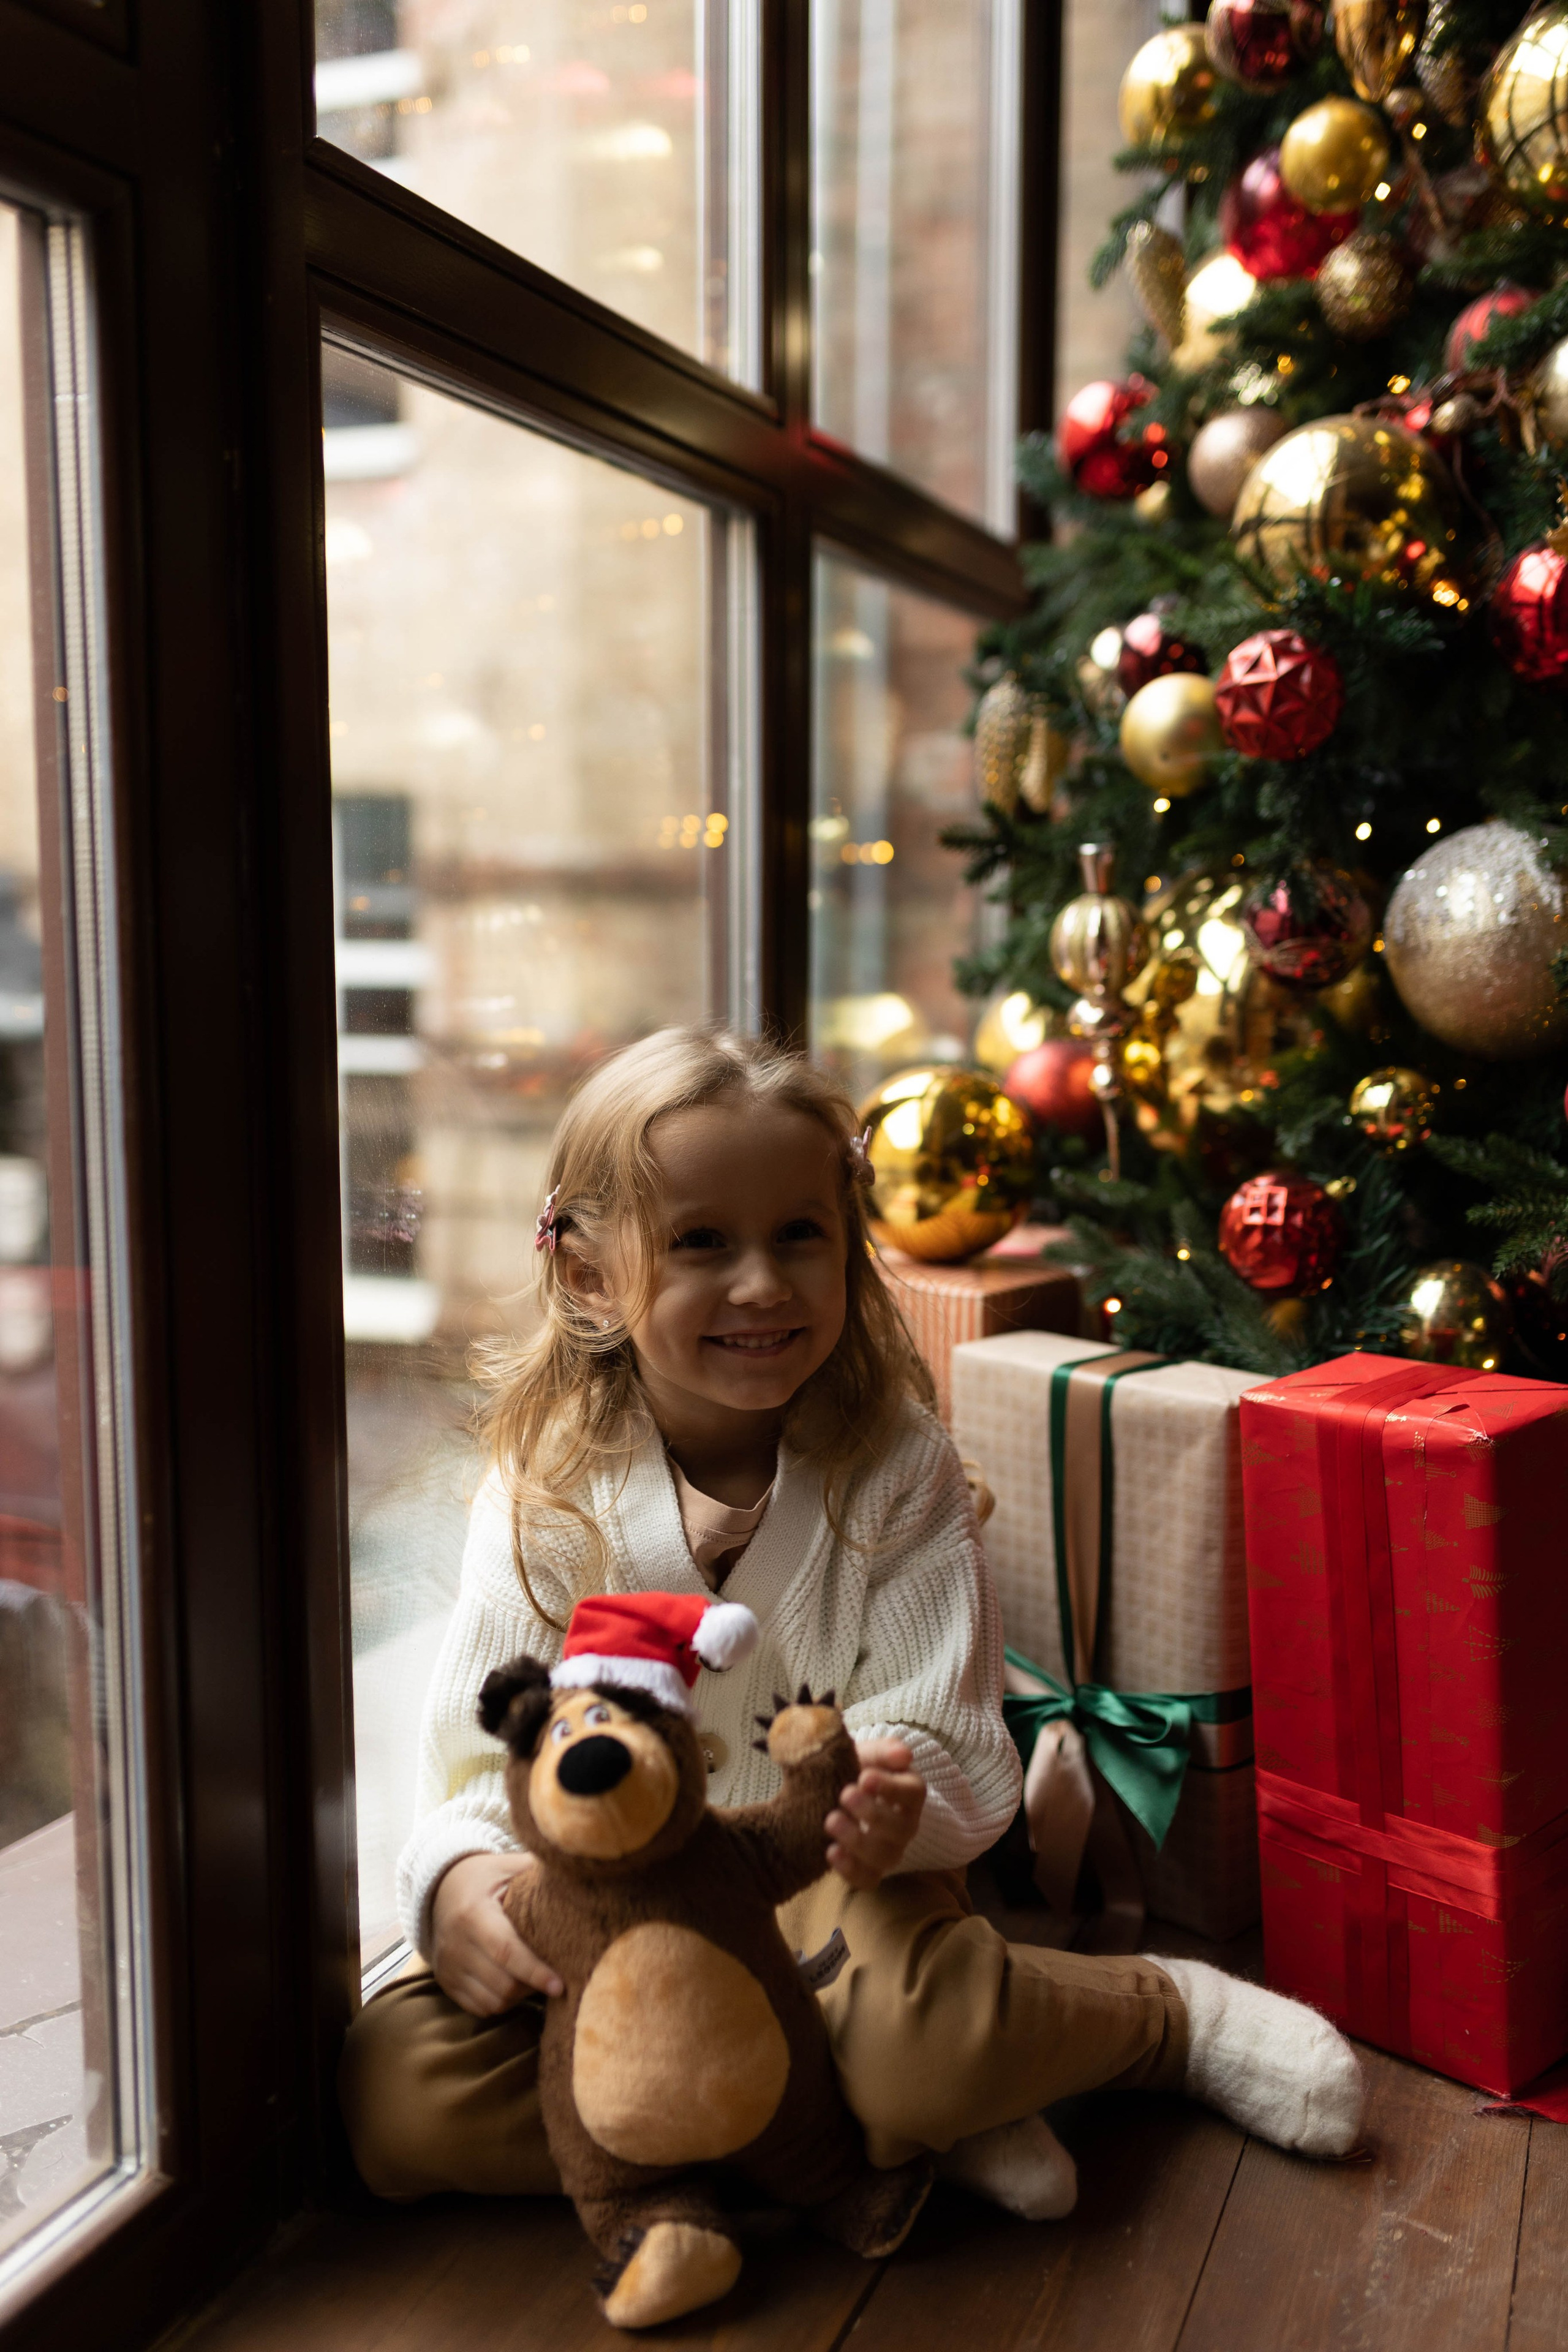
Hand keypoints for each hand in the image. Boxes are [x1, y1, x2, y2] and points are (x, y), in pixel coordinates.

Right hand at [429, 1851, 562, 2015]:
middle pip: (502, 1984)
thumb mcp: (508, 1867)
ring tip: (535, 1980)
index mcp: (473, 1913)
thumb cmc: (486, 1877)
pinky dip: (501, 2003)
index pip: (506, 1951)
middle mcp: (456, 1944)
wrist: (441, 1888)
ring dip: (519, 1997)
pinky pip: (479, 2008)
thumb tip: (575, 1870)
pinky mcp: (446, 1983)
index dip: (535, 1971)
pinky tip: (515, 1986)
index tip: (560, 1985)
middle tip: (555, 1978)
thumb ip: (536, 1872)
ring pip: (493, 2001)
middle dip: (532, 1986)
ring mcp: (448, 1967)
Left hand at [824, 1738, 925, 1890]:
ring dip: (858, 1841)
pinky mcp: (871, 1870)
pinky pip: (868, 1879)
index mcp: (909, 1792)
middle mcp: (906, 1824)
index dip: (891, 1788)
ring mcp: (890, 1850)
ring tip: (831, 1821)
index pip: (912, 1793)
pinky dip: (851, 1870)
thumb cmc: (858, 1768)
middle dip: (872, 1814)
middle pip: (901, 1828)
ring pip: (885, 1857)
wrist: (836, 1791)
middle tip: (844, 1795)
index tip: (863, 1777)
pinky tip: (831, 1852)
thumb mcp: (869, 1753)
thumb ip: (884, 1751)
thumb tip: (904, 1755)